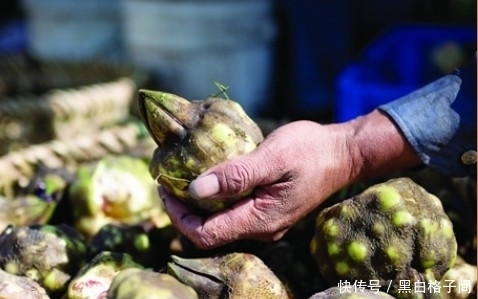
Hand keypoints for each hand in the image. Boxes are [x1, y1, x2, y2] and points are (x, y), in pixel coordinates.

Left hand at [161, 120, 354, 248]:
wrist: (343, 154)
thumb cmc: (310, 151)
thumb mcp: (272, 157)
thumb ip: (236, 176)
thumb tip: (196, 190)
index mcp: (260, 219)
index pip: (206, 233)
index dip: (179, 216)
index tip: (166, 188)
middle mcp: (261, 228)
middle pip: (210, 232)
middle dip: (185, 211)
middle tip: (170, 182)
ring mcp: (266, 222)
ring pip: (221, 223)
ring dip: (199, 205)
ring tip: (184, 178)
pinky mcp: (269, 211)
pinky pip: (234, 213)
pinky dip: (216, 200)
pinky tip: (211, 179)